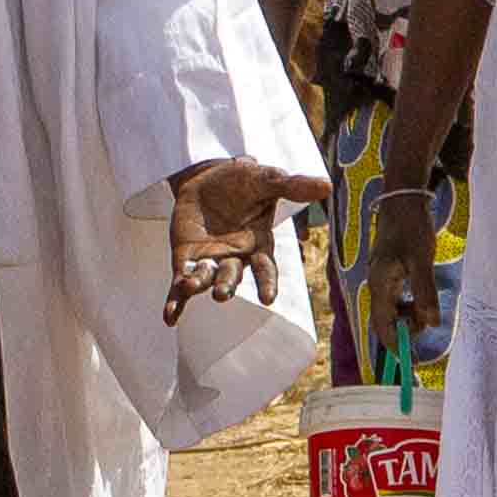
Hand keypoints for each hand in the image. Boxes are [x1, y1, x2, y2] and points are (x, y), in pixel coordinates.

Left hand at [163, 156, 317, 320]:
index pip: (265, 268)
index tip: (268, 298)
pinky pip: (181, 284)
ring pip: (207, 279)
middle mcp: (235, 259)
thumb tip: (327, 185)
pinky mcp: (186, 260)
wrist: (208, 179)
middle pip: (233, 276)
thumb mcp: (265, 179)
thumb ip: (291, 186)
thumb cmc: (243, 182)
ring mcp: (210, 261)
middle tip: (223, 294)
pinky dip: (176, 301)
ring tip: (191, 287)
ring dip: (199, 286)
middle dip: (228, 285)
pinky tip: (169, 318)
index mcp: (258, 245)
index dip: (267, 283)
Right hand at [356, 184, 444, 358]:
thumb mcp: (422, 260)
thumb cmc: (411, 227)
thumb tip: (431, 324)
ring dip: (410, 316)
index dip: (394, 345)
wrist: (402, 199)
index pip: (382, 326)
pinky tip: (423, 295)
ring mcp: (382, 279)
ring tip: (429, 306)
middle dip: (406, 328)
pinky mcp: (389, 273)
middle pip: (387, 321)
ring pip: (393, 310)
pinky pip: (397, 299)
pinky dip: (410, 304)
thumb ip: (425, 292)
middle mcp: (376, 285)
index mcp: (380, 284)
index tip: (409, 361)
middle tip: (429, 319)